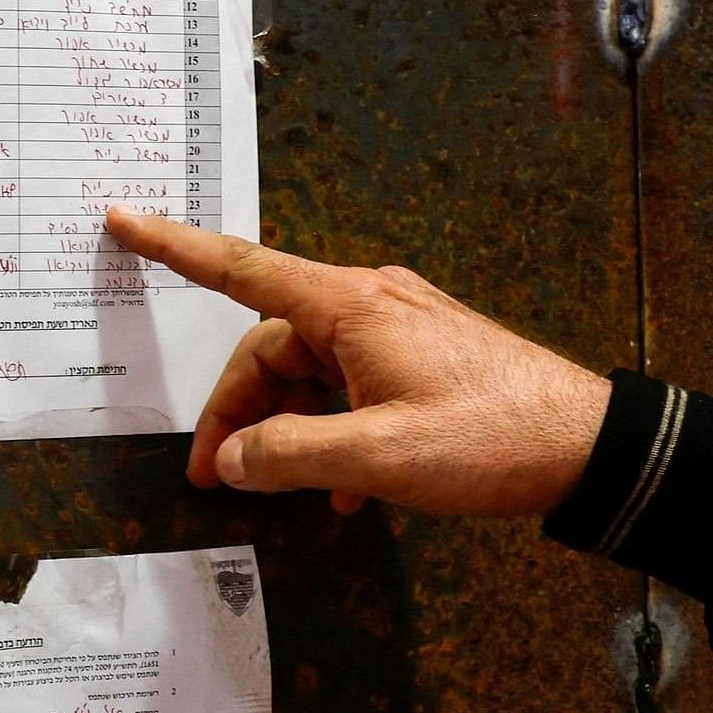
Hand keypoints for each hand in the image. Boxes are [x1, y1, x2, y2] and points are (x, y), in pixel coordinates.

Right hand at [104, 207, 611, 516]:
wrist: (590, 448)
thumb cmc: (490, 439)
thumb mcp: (377, 458)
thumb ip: (291, 456)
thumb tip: (233, 459)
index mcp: (350, 307)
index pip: (241, 269)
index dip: (175, 247)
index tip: (123, 220)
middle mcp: (368, 306)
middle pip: (270, 348)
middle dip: (236, 413)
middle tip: (211, 477)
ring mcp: (398, 332)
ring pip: (309, 376)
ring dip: (286, 432)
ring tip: (276, 492)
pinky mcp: (421, 362)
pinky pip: (350, 391)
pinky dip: (331, 435)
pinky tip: (340, 492)